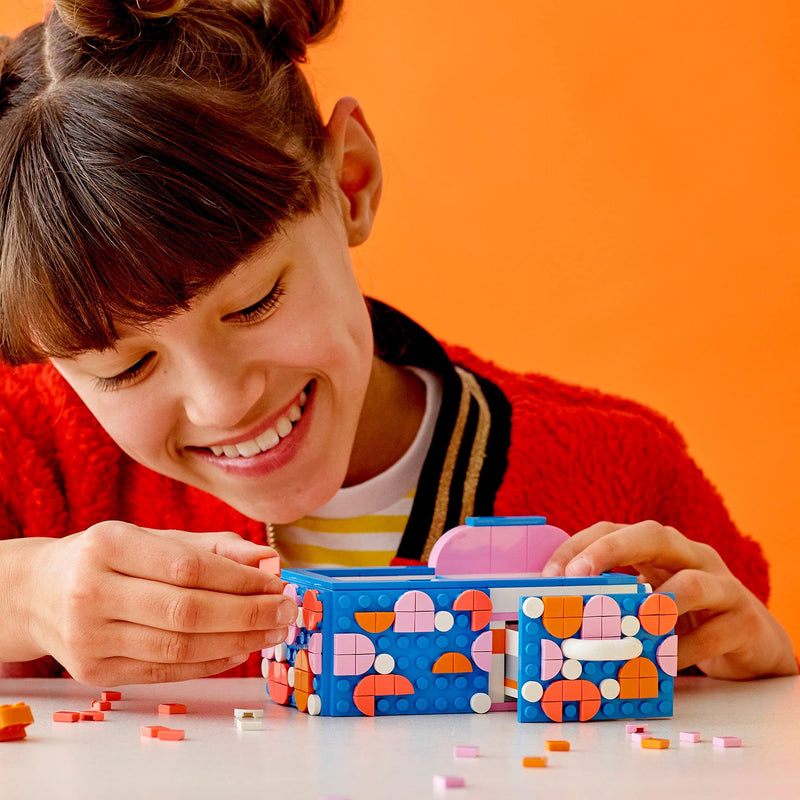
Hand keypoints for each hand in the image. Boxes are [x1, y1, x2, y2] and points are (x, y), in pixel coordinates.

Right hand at [22, 521, 294, 684]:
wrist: (39, 593)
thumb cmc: (110, 558)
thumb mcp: (155, 537)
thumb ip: (215, 547)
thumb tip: (270, 560)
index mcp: (109, 546)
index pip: (189, 568)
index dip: (240, 580)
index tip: (278, 584)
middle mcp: (92, 593)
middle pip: (186, 611)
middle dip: (248, 614)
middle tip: (286, 612)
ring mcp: (89, 638)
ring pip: (178, 647)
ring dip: (236, 642)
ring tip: (271, 632)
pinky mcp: (94, 672)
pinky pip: (165, 671)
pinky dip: (209, 662)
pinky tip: (239, 650)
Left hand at [541, 520, 797, 679]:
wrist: (752, 641)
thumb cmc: (686, 617)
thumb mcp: (646, 601)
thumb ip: (612, 602)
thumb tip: (557, 621)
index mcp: (659, 548)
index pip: (612, 529)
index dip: (579, 545)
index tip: (550, 573)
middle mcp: (690, 555)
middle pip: (652, 535)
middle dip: (610, 551)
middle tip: (578, 574)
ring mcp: (722, 585)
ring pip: (692, 582)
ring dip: (656, 605)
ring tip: (628, 624)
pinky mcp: (744, 621)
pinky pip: (712, 634)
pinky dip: (683, 651)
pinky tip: (661, 663)